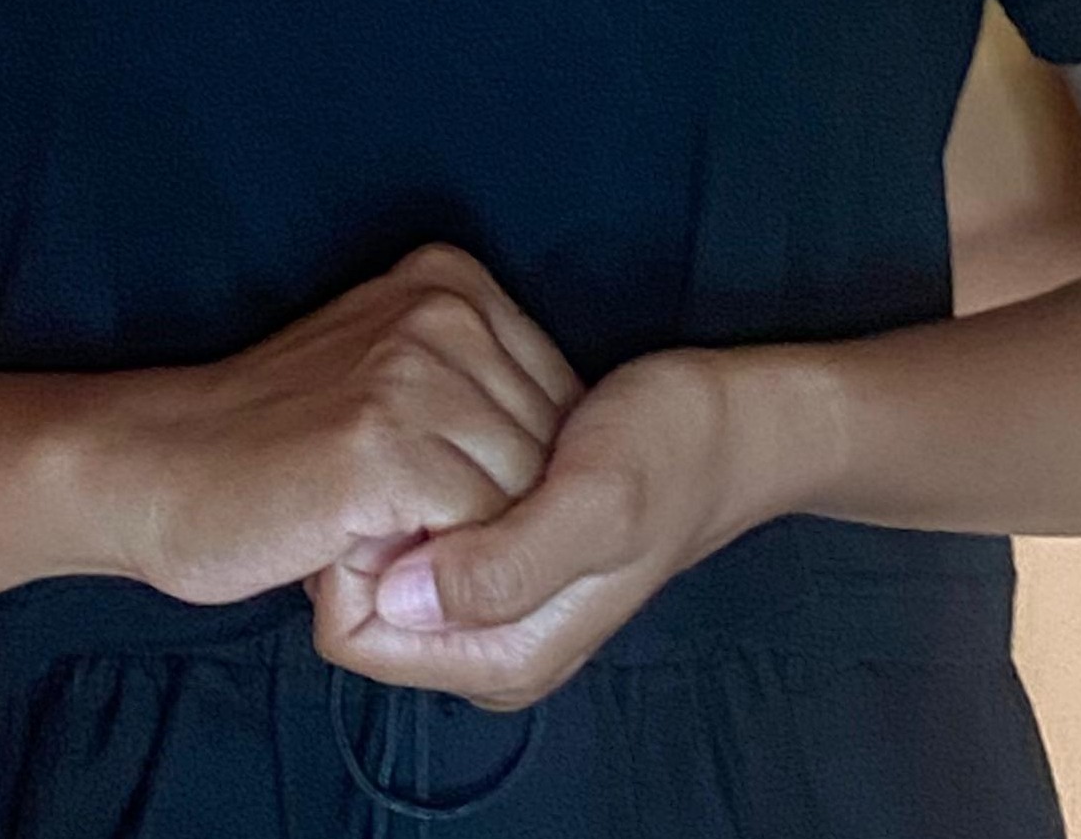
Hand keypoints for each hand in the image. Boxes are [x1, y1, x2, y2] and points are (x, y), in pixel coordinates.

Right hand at [100, 243, 586, 607]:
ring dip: (476, 544)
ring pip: (527, 496)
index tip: (452, 497)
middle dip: (507, 511)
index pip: (563, 398)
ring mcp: (414, 372)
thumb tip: (576, 447)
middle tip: (416, 528)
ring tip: (393, 536)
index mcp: (450, 278)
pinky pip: (484, 534)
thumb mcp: (390, 368)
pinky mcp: (385, 447)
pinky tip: (381, 553)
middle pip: (554, 446)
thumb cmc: (280, 441)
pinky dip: (451, 570)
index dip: (524, 473)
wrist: (162, 466)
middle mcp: (442, 308)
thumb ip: (474, 383)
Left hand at [302, 345, 781, 714]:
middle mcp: (483, 641)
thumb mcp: (599, 505)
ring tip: (453, 427)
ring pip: (378, 551)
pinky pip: (411, 520)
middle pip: (357, 595)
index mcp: (501, 656)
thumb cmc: (670, 453)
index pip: (353, 630)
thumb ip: (506, 567)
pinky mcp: (489, 550)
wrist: (726, 423)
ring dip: (396, 487)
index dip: (357, 545)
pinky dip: (418, 472)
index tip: (399, 469)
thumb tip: (397, 596)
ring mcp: (485, 597)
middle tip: (426, 438)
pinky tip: (460, 426)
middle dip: (372, 517)